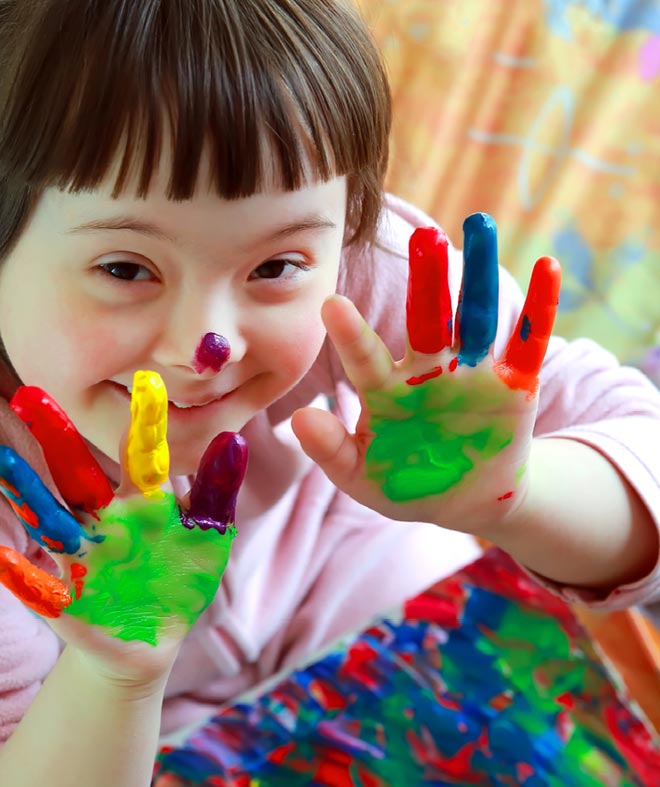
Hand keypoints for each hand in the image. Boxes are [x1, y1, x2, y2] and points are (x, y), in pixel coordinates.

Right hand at [0, 371, 247, 684]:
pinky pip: (40, 589)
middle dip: (56, 438)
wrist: (152, 640)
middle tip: (29, 393)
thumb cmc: (179, 580)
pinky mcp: (66, 603)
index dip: (144, 422)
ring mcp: (82, 559)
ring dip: (24, 491)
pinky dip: (20, 576)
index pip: (140, 455)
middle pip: (76, 474)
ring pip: (49, 520)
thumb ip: (216, 493)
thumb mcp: (206, 537)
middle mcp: (103, 521)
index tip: (146, 379)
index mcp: (140, 502)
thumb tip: (233, 439)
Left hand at [292, 213, 559, 535]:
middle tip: (423, 238)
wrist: (463, 500)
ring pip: (475, 317)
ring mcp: (471, 373)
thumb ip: (331, 451)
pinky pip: (528, 342)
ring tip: (478, 226)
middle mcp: (427, 370)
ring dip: (479, 276)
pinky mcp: (514, 384)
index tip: (331, 304)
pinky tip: (548, 267)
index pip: (366, 359)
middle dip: (426, 281)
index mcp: (386, 391)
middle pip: (426, 319)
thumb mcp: (361, 477)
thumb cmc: (403, 484)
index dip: (351, 335)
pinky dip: (540, 308)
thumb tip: (298, 419)